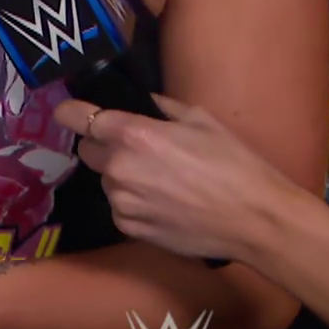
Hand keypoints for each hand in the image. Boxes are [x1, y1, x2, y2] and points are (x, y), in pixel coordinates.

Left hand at [54, 95, 293, 260]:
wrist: (256, 220)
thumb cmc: (235, 165)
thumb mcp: (203, 121)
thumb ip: (163, 108)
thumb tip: (145, 102)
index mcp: (132, 134)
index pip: (74, 117)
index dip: (71, 113)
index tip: (74, 113)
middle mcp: (118, 167)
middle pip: (88, 150)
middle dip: (105, 147)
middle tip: (139, 150)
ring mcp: (121, 200)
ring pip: (105, 180)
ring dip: (122, 177)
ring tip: (161, 182)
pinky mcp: (129, 227)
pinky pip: (118, 207)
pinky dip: (133, 204)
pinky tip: (164, 204)